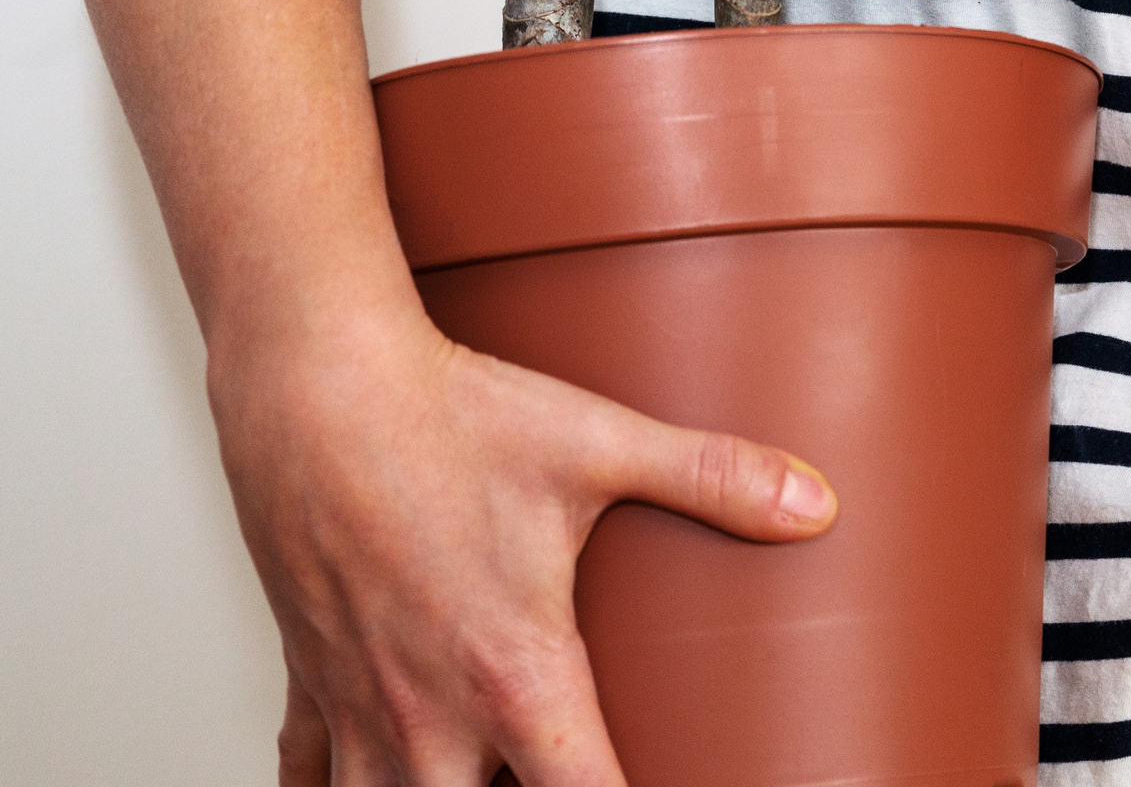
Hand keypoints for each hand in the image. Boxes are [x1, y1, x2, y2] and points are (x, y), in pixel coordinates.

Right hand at [227, 306, 831, 786]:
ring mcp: (359, 704)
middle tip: (553, 774)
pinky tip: (368, 781)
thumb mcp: (602, 445)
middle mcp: (427, 712)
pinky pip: (305, 774)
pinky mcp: (308, 676)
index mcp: (513, 673)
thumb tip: (817, 503)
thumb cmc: (452, 419)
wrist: (314, 389)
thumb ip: (715, 479)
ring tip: (478, 779)